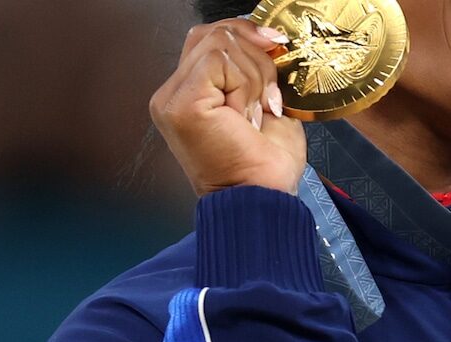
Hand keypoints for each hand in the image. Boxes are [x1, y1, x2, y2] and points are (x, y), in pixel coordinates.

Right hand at [150, 19, 305, 195]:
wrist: (262, 199)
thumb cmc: (265, 167)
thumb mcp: (265, 104)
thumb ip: (257, 69)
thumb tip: (269, 38)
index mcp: (192, 94)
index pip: (212, 38)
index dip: (248, 36)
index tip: (278, 50)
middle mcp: (174, 94)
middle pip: (214, 33)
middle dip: (256, 57)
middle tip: (268, 99)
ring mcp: (172, 98)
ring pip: (221, 44)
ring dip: (254, 78)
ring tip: (255, 116)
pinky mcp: (180, 103)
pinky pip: (219, 61)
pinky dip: (244, 86)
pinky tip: (245, 116)